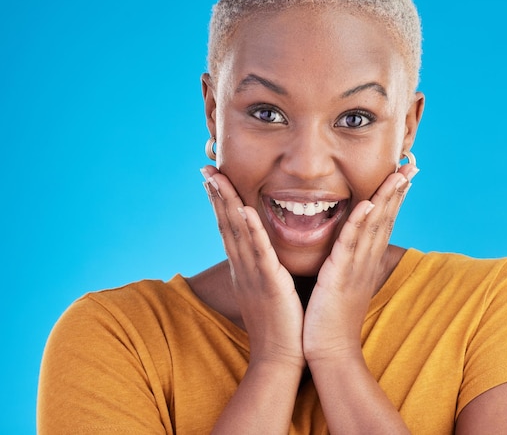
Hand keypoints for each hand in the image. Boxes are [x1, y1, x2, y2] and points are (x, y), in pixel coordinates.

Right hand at [201, 165, 304, 369]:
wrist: (280, 356)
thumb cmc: (279, 323)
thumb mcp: (267, 289)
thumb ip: (264, 267)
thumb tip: (266, 252)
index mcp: (245, 268)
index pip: (229, 229)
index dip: (220, 203)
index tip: (213, 180)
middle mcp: (243, 267)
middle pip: (226, 225)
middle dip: (216, 195)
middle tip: (206, 169)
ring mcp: (253, 274)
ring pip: (237, 233)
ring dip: (226, 204)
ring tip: (216, 178)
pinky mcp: (269, 282)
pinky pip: (259, 252)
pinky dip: (250, 230)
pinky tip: (244, 210)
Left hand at [302, 164, 415, 363]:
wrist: (329, 350)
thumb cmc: (332, 315)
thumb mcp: (344, 280)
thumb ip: (349, 259)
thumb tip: (351, 244)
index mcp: (366, 259)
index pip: (384, 220)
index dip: (395, 195)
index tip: (404, 171)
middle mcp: (367, 260)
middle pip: (386, 217)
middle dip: (399, 188)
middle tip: (412, 162)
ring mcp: (356, 267)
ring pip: (374, 226)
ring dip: (387, 198)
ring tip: (399, 173)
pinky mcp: (340, 275)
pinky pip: (350, 245)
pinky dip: (359, 224)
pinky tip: (367, 203)